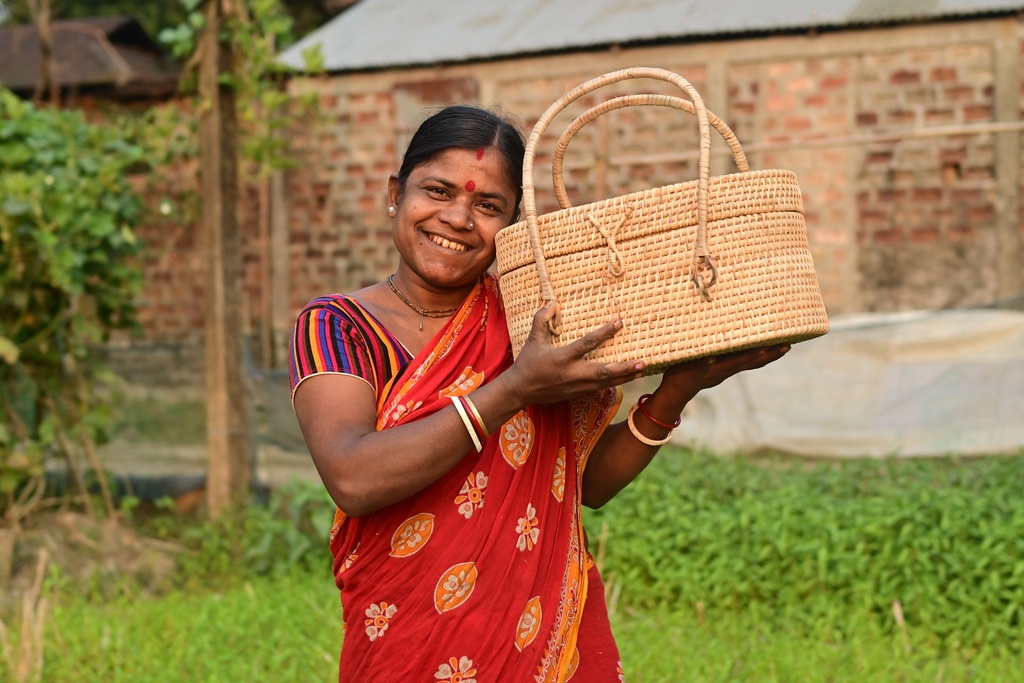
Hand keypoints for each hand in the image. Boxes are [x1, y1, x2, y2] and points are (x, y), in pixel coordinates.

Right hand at [500, 301, 643, 405]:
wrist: (521, 390)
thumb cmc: (528, 363)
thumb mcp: (533, 340)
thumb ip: (542, 319)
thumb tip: (552, 301)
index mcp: (563, 358)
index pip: (587, 344)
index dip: (604, 333)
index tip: (619, 322)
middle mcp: (573, 374)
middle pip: (603, 372)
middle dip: (623, 368)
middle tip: (642, 362)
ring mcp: (577, 386)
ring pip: (606, 383)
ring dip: (625, 377)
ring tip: (642, 369)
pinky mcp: (578, 394)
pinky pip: (601, 388)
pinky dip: (615, 383)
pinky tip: (627, 377)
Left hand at [657, 344, 789, 401]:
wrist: (675, 391)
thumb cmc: (695, 369)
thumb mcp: (712, 359)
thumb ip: (724, 348)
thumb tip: (735, 329)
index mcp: (730, 366)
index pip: (755, 360)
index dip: (772, 354)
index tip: (789, 344)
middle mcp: (724, 369)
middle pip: (750, 362)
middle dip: (769, 354)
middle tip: (786, 346)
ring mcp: (711, 371)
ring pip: (731, 365)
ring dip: (746, 357)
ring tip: (761, 349)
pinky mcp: (694, 372)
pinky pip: (701, 367)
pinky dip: (707, 363)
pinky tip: (711, 359)